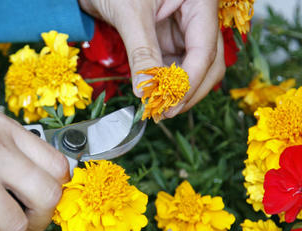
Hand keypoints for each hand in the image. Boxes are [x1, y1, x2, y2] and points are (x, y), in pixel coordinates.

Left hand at [78, 0, 224, 117]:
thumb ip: (141, 52)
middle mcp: (197, 16)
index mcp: (199, 1)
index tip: (171, 103)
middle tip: (166, 111)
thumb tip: (145, 91)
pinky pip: (174, 65)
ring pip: (193, 68)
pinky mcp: (168, 38)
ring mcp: (184, 28)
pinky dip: (165, 83)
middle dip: (189, 90)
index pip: (205, 50)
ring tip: (158, 108)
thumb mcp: (130, 14)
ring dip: (177, 90)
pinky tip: (153, 95)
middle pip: (208, 62)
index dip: (189, 81)